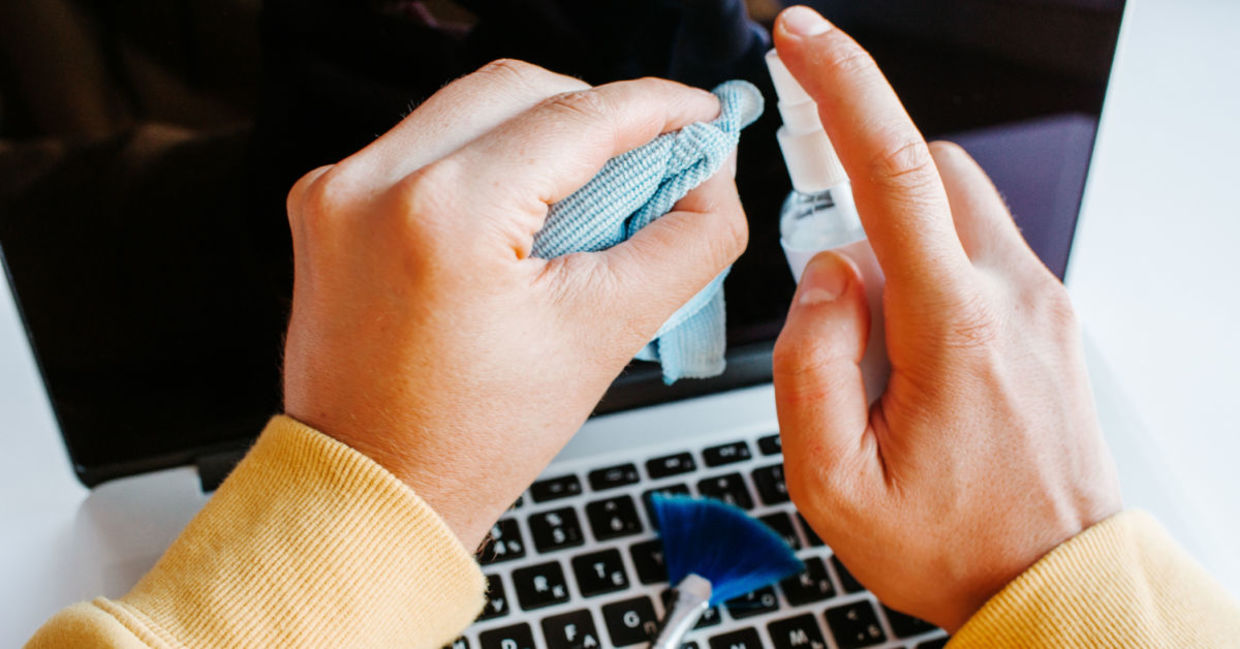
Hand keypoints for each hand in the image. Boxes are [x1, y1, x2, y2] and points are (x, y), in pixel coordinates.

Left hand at [282, 60, 746, 548]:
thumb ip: (686, 242)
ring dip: (542, 129)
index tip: (698, 114)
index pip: (576, 117)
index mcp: (445, 215)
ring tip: (589, 190)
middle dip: (596, 111)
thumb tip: (712, 175)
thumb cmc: (470, 438)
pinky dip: (486, 154)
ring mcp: (340, 188)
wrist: (374, 487)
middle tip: (650, 155)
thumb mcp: (605, 336)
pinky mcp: (327, 201)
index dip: (655, 106)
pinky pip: (426, 141)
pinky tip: (522, 208)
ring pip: (469, 106)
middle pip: (519, 88)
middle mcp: (375, 184)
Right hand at [769, 6, 1121, 630]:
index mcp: (955, 329)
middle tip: (831, 276)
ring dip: (896, 233)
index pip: (894, 173)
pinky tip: (913, 350)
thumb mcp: (833, 483)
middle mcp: (1013, 296)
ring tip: (874, 338)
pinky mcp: (1048, 315)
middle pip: (930, 168)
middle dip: (862, 187)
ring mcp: (1040, 302)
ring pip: (957, 202)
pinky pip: (979, 246)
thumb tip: (823, 274)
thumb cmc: (949, 542)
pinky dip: (929, 265)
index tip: (803, 37)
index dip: (842, 86)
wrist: (1051, 579)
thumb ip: (810, 363)